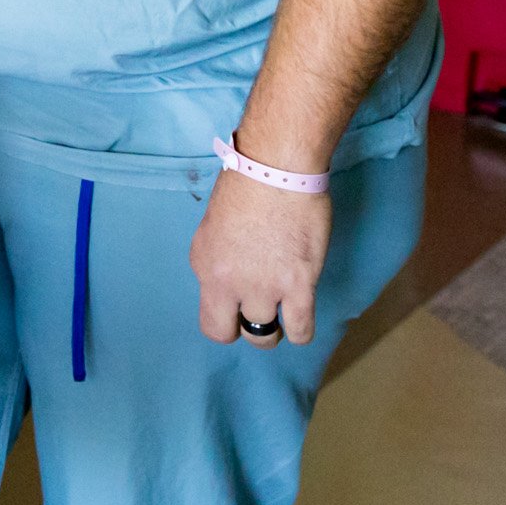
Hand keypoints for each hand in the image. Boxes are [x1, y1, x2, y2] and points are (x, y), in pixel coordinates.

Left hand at [190, 167, 331, 347]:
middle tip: (258, 313)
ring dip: (275, 328)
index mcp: (203, 264)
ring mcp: (264, 287)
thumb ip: (219, 258)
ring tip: (284, 310)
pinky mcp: (298, 284)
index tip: (237, 309)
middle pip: (228, 333)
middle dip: (243, 329)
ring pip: (265, 337)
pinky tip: (302, 315)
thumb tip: (231, 277)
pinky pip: (300, 331)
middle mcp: (228, 281)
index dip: (224, 320)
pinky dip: (301, 330)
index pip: (207, 320)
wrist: (277, 167)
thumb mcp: (214, 225)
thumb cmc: (246, 184)